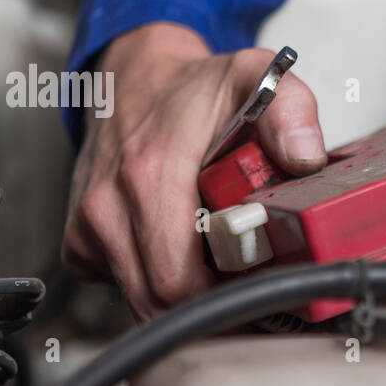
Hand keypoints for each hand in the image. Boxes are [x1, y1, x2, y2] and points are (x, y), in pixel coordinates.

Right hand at [62, 22, 324, 319]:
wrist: (135, 77)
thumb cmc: (193, 89)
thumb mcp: (256, 79)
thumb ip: (291, 111)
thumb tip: (305, 156)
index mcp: (149, 175)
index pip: (180, 283)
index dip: (226, 303)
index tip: (263, 295)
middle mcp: (108, 206)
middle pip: (161, 304)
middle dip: (214, 308)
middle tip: (255, 292)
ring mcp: (89, 228)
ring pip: (142, 302)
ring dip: (188, 298)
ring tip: (227, 270)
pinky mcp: (81, 242)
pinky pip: (124, 287)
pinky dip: (159, 284)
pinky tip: (188, 255)